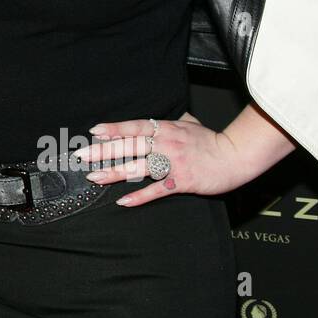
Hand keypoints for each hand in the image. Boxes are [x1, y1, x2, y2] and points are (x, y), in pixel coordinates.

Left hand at [70, 112, 245, 206]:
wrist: (235, 156)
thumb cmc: (212, 140)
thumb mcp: (190, 124)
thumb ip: (175, 122)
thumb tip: (168, 117)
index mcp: (165, 129)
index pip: (134, 127)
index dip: (114, 129)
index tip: (94, 131)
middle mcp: (165, 144)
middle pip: (129, 147)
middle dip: (104, 151)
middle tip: (82, 155)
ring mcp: (172, 163)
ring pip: (138, 167)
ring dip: (114, 173)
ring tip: (94, 177)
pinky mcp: (181, 181)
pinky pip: (156, 189)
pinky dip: (140, 196)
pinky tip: (124, 201)